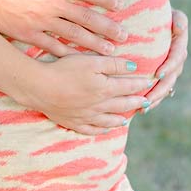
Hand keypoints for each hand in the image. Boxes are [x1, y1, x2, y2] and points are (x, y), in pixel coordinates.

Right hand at [0, 0, 126, 53]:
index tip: (119, 5)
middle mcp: (53, 4)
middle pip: (87, 19)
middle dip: (108, 28)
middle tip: (124, 36)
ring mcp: (41, 21)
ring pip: (74, 36)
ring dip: (94, 44)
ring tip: (110, 52)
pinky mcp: (28, 33)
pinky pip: (52, 46)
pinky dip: (67, 53)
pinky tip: (78, 59)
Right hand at [20, 53, 152, 134]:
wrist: (41, 88)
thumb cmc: (65, 69)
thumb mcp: (90, 60)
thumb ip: (112, 64)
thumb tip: (133, 67)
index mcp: (105, 88)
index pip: (128, 86)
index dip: (140, 84)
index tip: (149, 82)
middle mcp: (99, 106)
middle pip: (122, 104)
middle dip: (135, 102)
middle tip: (145, 102)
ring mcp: (86, 116)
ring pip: (109, 120)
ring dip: (120, 118)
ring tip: (128, 118)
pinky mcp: (74, 122)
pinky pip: (92, 130)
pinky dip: (101, 130)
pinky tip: (104, 129)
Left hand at [140, 8, 188, 113]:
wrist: (153, 17)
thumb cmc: (160, 12)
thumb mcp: (171, 13)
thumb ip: (178, 19)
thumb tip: (179, 28)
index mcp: (179, 43)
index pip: (176, 57)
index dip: (169, 66)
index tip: (158, 74)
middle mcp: (176, 57)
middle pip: (171, 78)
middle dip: (160, 90)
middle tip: (148, 99)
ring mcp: (170, 67)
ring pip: (165, 86)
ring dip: (155, 98)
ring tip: (143, 108)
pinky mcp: (161, 73)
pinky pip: (158, 88)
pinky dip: (151, 98)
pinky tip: (140, 108)